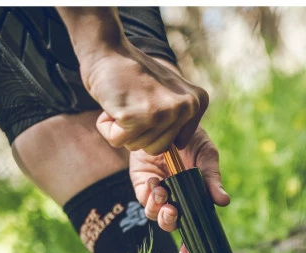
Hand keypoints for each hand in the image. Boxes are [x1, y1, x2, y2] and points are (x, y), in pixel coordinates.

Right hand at [79, 46, 208, 154]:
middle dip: (136, 131)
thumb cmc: (132, 74)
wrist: (108, 50)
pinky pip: (117, 140)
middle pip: (154, 149)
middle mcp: (186, 107)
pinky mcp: (138, 116)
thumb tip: (177, 147)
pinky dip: (108, 127)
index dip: (151, 128)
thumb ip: (177, 117)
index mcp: (197, 103)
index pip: (171, 143)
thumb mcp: (168, 94)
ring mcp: (163, 112)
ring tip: (124, 101)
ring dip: (122, 128)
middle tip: (132, 102)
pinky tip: (114, 103)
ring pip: (136, 146)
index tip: (147, 101)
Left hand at [128, 127, 226, 252]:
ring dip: (160, 208)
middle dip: (171, 224)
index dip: (191, 248)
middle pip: (173, 226)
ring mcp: (159, 194)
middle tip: (173, 212)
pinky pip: (144, 201)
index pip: (195, 228)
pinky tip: (156, 181)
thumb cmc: (191, 138)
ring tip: (163, 190)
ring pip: (156, 215)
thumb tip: (223, 202)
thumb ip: (212, 179)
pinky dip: (149, 196)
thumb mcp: (206, 155)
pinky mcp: (142, 186)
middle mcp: (177, 201)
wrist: (165, 120)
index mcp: (196, 198)